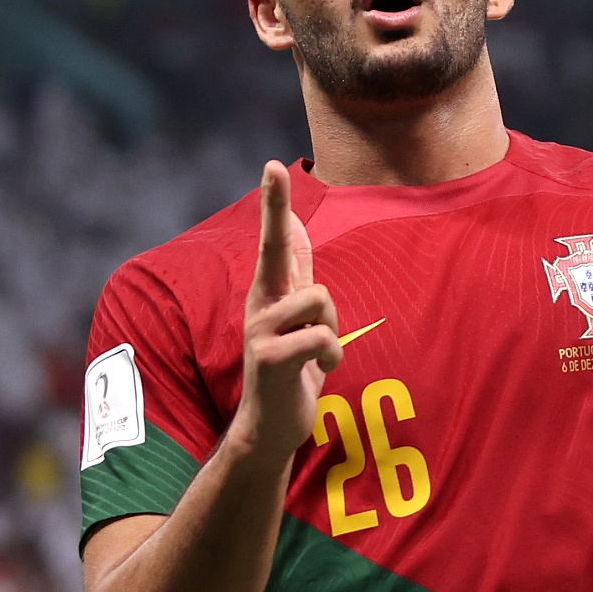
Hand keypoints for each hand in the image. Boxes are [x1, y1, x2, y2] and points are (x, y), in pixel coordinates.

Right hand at [233, 162, 341, 465]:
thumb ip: (297, 278)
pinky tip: (317, 371)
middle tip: (273, 164)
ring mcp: (260, 329)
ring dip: (332, 331)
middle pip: (275, 246)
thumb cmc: (292, 371)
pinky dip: (330, 356)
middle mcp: (260, 303)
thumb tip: (299, 229)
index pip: (274, 239)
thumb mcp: (299, 319)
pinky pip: (319, 337)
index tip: (273, 164)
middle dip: (276, 206)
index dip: (275, 202)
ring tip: (319, 354)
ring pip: (319, 299)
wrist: (271, 427)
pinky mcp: (268, 357)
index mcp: (272, 293)